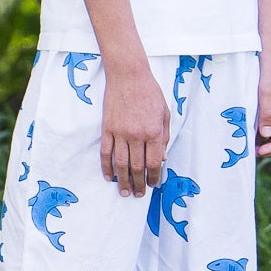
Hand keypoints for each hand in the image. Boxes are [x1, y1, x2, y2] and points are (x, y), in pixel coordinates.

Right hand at [100, 59, 170, 195]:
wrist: (129, 76)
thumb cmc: (150, 93)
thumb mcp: (165, 113)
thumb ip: (164, 136)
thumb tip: (162, 158)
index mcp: (154, 131)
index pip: (154, 162)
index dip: (154, 177)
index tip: (153, 184)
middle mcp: (137, 135)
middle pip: (137, 167)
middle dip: (139, 183)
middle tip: (138, 194)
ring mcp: (120, 133)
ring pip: (120, 163)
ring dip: (123, 180)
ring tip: (125, 192)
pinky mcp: (107, 129)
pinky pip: (106, 152)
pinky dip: (106, 167)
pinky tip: (109, 177)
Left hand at [257, 59, 270, 158]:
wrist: (264, 54)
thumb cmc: (267, 71)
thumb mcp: (266, 92)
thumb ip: (267, 113)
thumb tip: (266, 135)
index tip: (259, 151)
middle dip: (269, 147)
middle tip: (252, 151)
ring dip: (263, 140)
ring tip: (248, 143)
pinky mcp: (268, 106)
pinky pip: (265, 123)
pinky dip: (258, 131)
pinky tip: (247, 131)